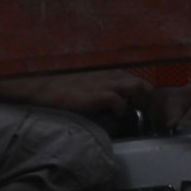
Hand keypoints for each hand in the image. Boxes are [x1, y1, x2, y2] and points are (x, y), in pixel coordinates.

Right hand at [0, 70, 160, 131]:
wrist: (42, 88)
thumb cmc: (62, 89)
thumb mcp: (88, 85)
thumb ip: (103, 89)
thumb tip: (117, 104)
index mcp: (110, 74)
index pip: (139, 82)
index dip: (145, 96)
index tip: (146, 109)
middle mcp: (111, 76)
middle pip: (143, 84)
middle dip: (148, 100)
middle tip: (146, 115)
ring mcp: (105, 84)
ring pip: (137, 88)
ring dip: (140, 103)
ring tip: (136, 116)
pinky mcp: (98, 95)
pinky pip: (119, 102)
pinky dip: (121, 110)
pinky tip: (116, 116)